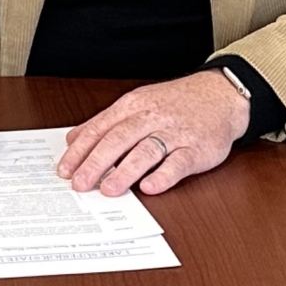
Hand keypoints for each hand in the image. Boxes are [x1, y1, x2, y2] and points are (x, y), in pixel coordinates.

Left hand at [58, 69, 248, 196]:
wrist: (221, 95)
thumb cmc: (176, 103)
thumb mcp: (138, 104)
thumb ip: (106, 122)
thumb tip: (72, 139)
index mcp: (133, 106)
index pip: (100, 128)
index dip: (80, 150)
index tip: (64, 169)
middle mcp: (151, 118)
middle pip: (119, 139)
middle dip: (96, 162)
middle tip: (80, 184)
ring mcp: (175, 133)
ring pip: (146, 150)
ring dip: (126, 171)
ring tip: (109, 189)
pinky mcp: (196, 149)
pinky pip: (178, 162)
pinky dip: (163, 175)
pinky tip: (150, 187)